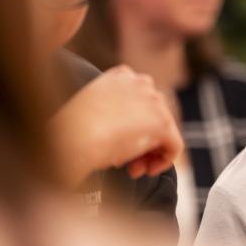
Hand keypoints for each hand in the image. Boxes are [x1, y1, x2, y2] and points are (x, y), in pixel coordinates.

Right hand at [49, 65, 183, 185]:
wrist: (70, 136)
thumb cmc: (72, 128)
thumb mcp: (93, 111)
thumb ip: (116, 113)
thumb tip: (128, 132)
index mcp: (122, 76)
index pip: (140, 102)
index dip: (134, 127)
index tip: (122, 145)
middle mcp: (141, 83)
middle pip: (154, 115)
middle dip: (144, 142)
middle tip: (130, 164)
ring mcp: (154, 101)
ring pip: (164, 130)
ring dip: (151, 152)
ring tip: (134, 169)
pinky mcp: (162, 124)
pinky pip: (174, 145)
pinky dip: (164, 160)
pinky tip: (147, 170)